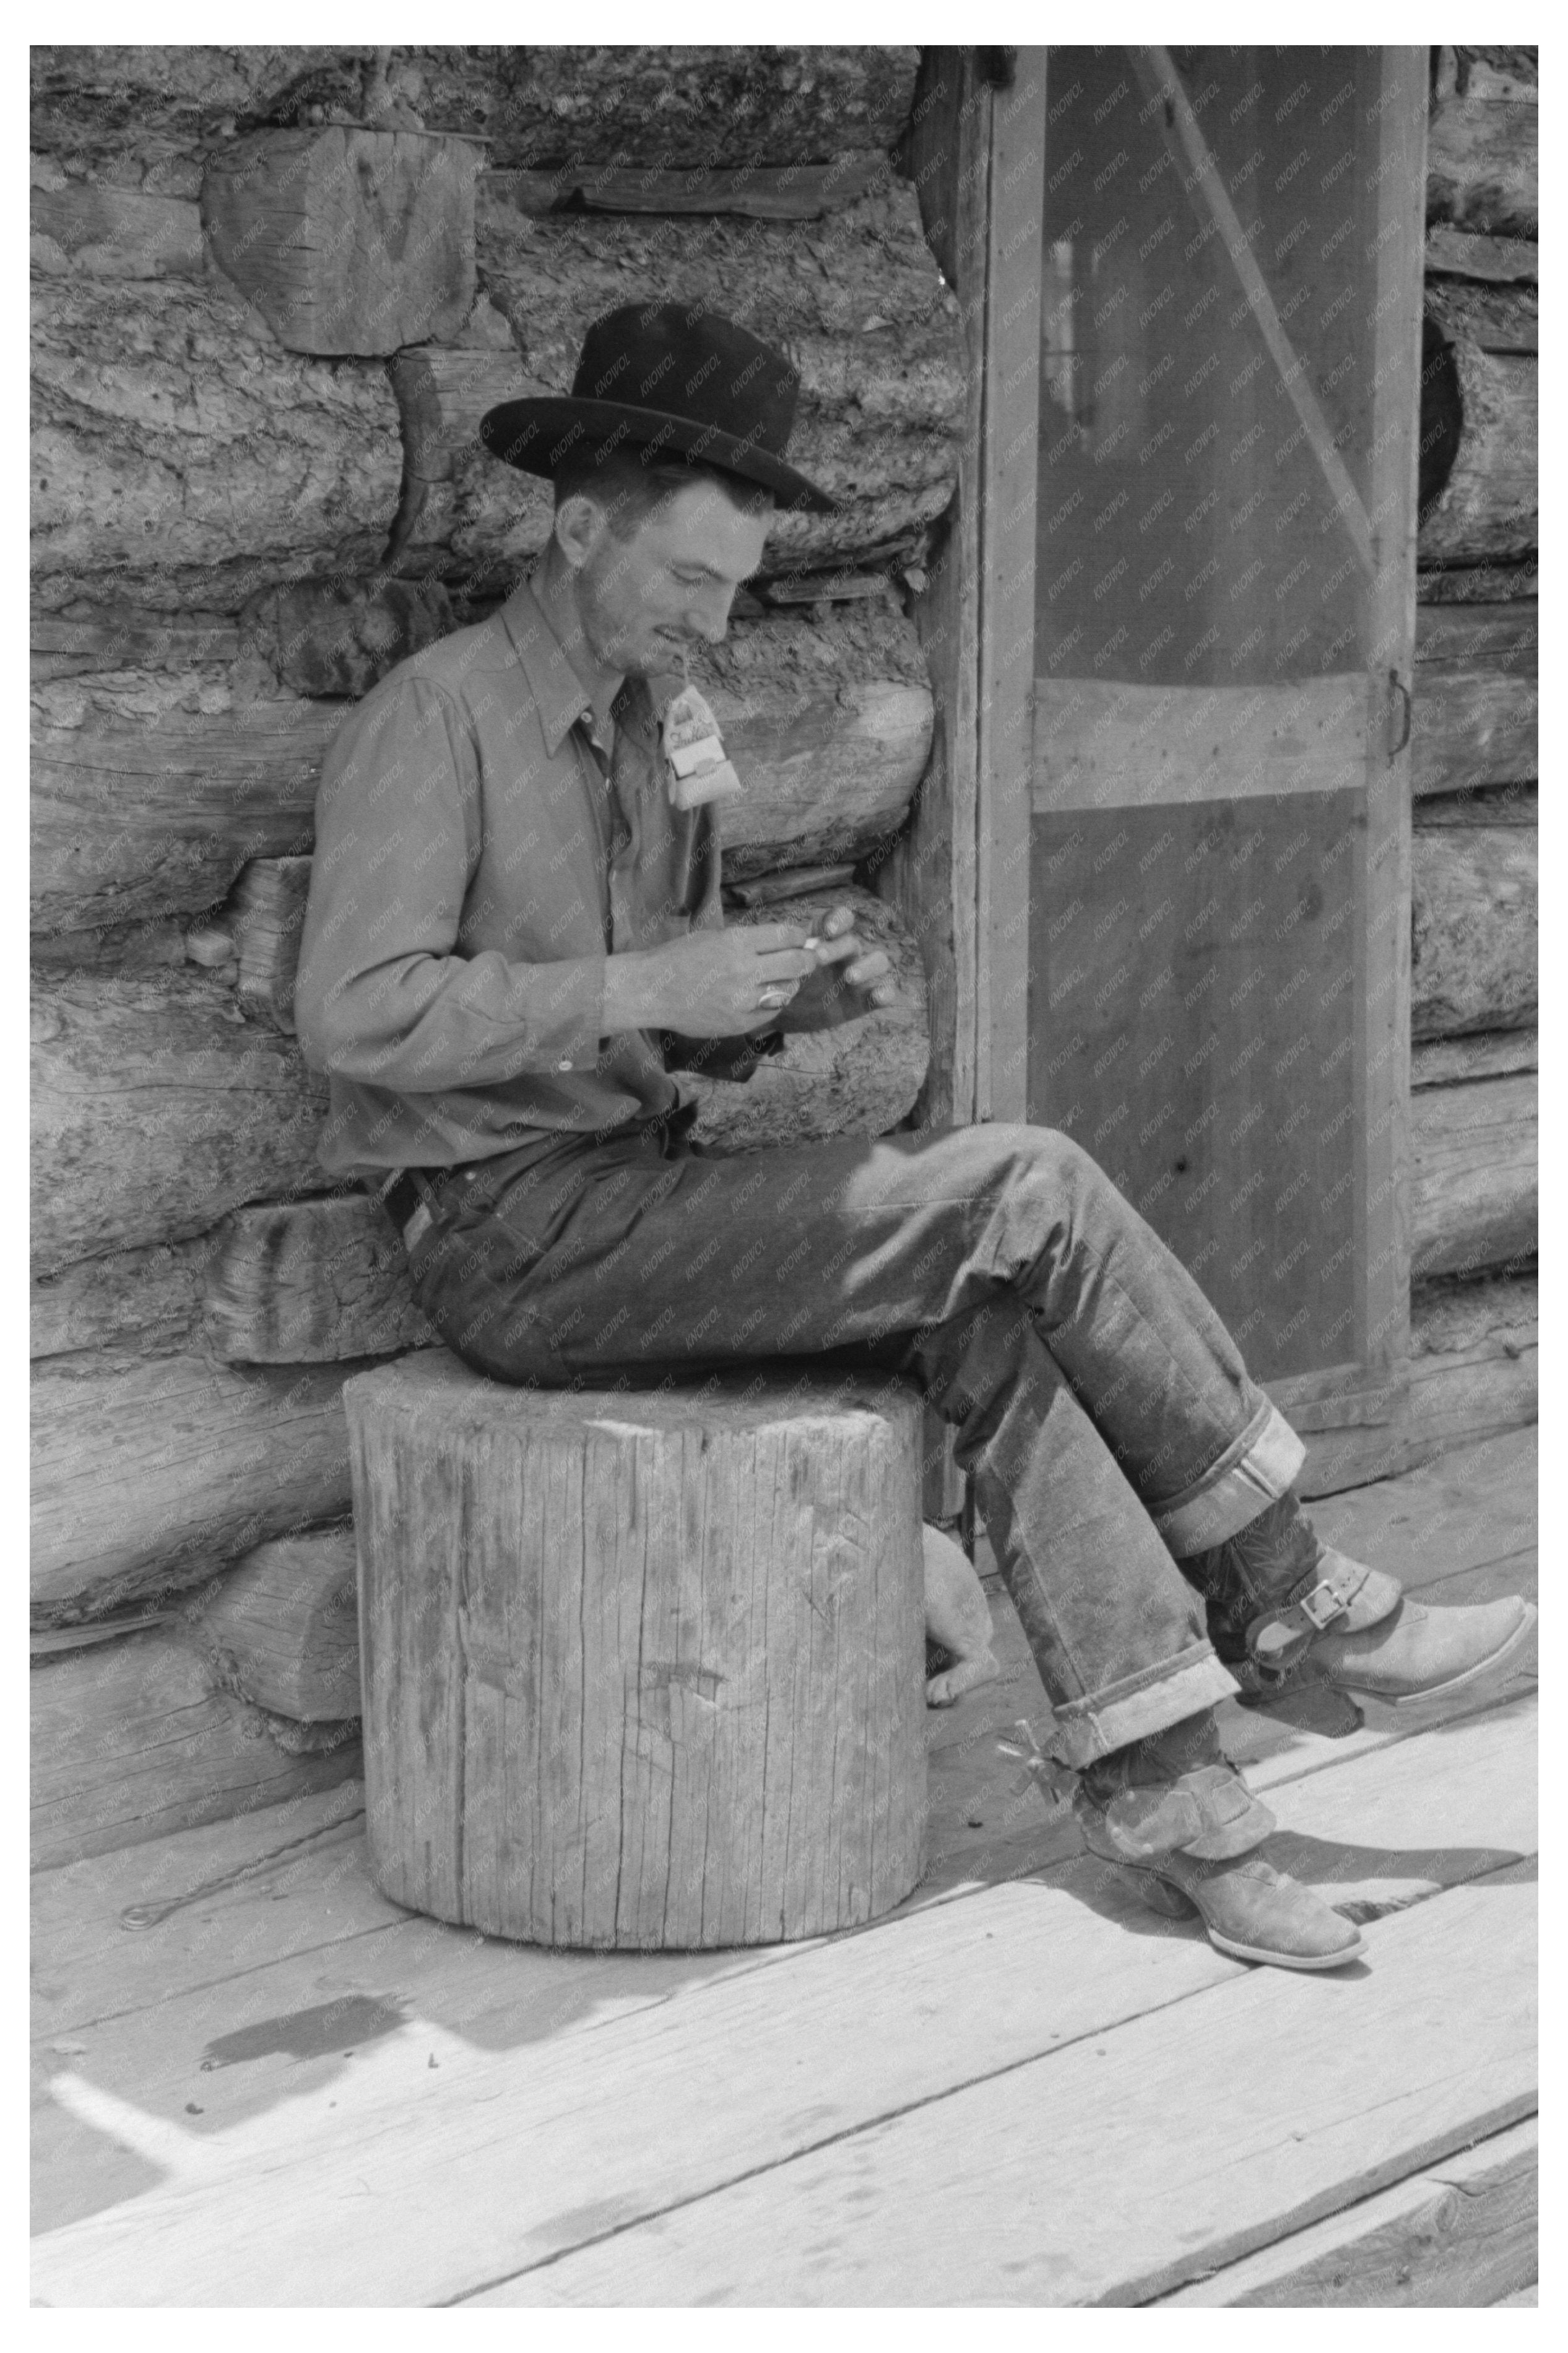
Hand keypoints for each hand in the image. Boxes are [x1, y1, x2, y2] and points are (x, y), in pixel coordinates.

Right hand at [606, 922, 821, 1035]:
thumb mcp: (714, 937)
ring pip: (789, 989)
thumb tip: (786, 941)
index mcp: (736, 943)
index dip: (799, 937)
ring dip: (790, 982)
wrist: (651, 991)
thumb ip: (749, 940)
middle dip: (807, 959)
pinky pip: (773, 1011)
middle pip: (798, 963)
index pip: (787, 936)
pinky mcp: (741, 1023)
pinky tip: (763, 995)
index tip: (799, 939)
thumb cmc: (679, 958)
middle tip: (806, 959)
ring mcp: (743, 1000)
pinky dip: (774, 1002)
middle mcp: (744, 970)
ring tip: (779, 978)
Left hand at [774, 903, 900, 1031]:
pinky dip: (886, 993)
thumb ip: (789, 952)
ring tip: (850, 977)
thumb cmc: (785, 980)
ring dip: (867, 966)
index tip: (827, 931)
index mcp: (828, 939)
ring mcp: (859, 976)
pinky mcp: (865, 1000)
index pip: (842, 919)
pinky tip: (878, 996)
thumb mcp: (782, 963)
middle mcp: (847, 953)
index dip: (839, 920)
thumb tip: (792, 946)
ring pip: (879, 961)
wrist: (784, 1013)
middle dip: (838, 947)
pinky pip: (886, 992)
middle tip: (819, 957)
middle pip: (853, 942)